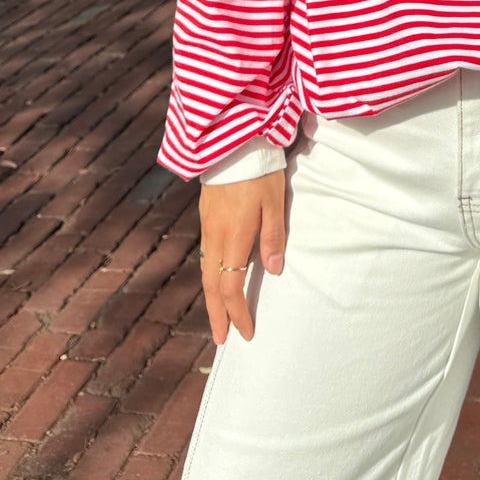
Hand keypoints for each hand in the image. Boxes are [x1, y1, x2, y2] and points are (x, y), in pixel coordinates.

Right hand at [198, 171, 287, 344]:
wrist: (230, 140)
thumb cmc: (259, 169)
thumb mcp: (274, 201)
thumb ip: (273, 236)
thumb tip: (274, 271)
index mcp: (234, 236)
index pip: (231, 287)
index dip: (237, 313)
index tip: (245, 333)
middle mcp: (215, 236)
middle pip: (212, 286)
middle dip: (217, 315)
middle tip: (221, 339)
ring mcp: (207, 226)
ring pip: (205, 272)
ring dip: (211, 298)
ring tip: (219, 316)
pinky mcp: (206, 217)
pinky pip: (205, 256)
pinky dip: (210, 277)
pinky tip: (216, 280)